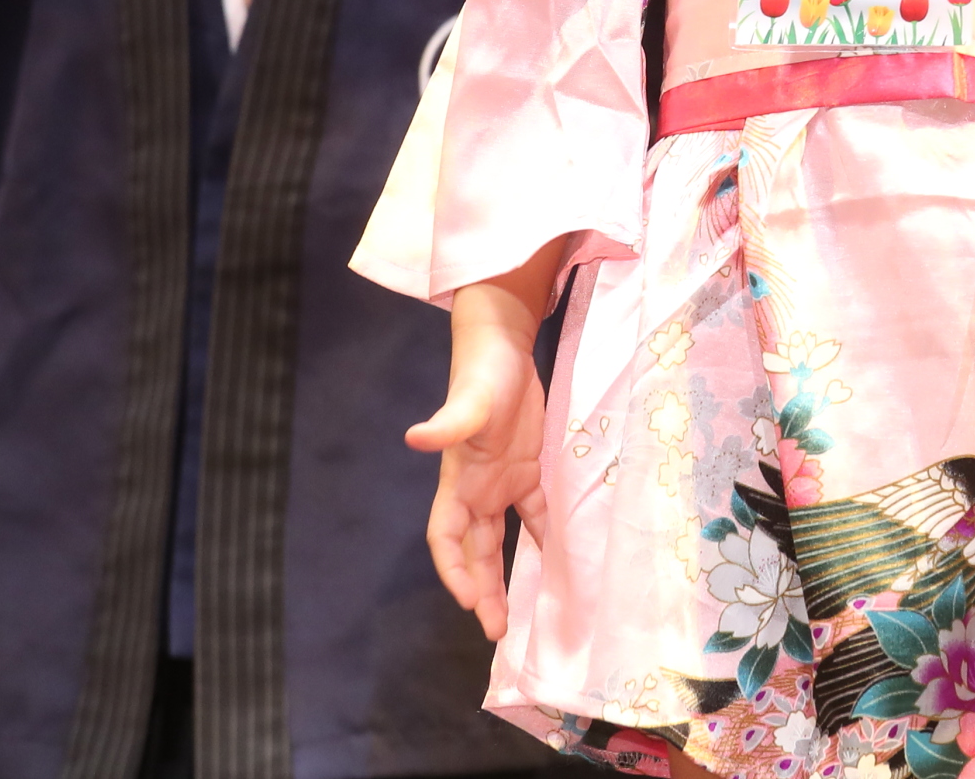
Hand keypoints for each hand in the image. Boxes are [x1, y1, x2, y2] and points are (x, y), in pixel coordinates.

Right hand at [406, 266, 552, 641]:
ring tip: (518, 616)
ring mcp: (502, 481)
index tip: (468, 600)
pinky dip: (544, 536)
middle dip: (482, 590)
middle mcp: (476, 489)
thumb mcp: (470, 401)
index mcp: (458, 481)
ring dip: (506, 576)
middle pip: (474, 551)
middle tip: (496, 631)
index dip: (452, 570)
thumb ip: (447, 423)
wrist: (504, 344)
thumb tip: (414, 438)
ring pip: (501, 540)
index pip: (445, 538)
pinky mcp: (527, 469)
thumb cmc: (483, 373)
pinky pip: (535, 512)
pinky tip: (561, 562)